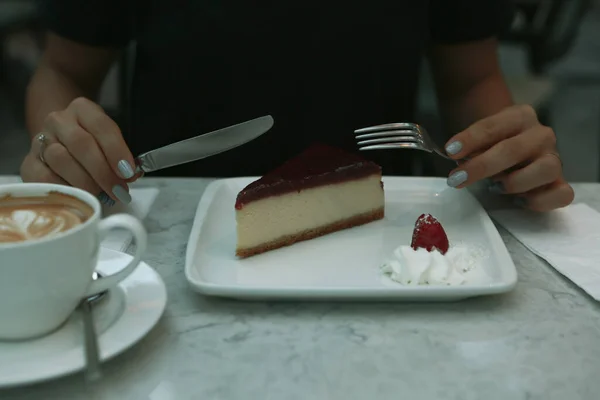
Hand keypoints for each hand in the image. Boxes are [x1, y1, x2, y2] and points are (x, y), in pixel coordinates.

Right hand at [20, 97, 137, 204]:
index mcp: (83, 109)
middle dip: (103, 171)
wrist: (60, 140)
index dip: (116, 150)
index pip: (102, 126)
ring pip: (61, 160)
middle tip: (118, 190)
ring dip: (85, 182)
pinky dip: (65, 188)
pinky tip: (78, 195)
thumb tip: (131, 175)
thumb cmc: (93, 143)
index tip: (128, 172)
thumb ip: (122, 156)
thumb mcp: (110, 141)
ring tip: (101, 194)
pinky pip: (44, 177)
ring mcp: (41, 140)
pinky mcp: (29, 162)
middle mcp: (59, 120)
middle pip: (81, 144)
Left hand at [443, 104, 573, 211]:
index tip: (450, 151)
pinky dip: (540, 200)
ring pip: (546, 169)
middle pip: (514, 149)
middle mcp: (541, 135)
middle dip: (482, 166)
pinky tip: (518, 201)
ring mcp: (554, 159)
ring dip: (515, 182)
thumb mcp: (478, 139)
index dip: (471, 139)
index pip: (493, 127)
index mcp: (520, 116)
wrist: (511, 152)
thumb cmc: (491, 145)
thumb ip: (471, 146)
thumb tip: (459, 160)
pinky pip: (562, 194)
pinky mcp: (560, 184)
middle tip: (456, 179)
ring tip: (494, 188)